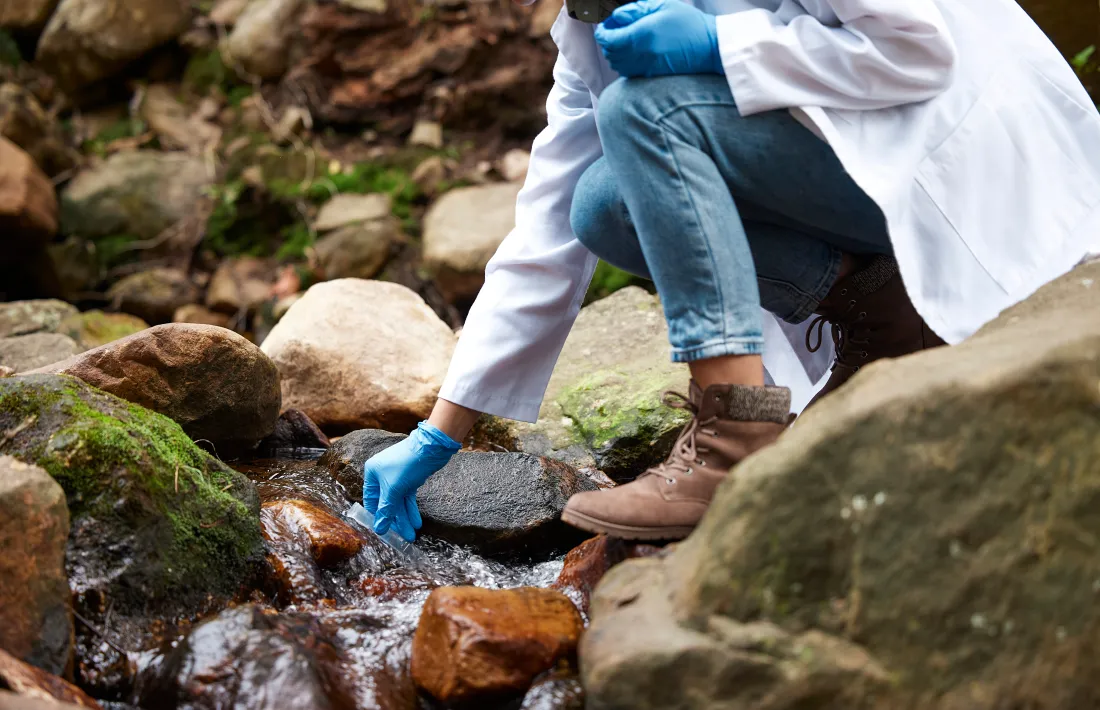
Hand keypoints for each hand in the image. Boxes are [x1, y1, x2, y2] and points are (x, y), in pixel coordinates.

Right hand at [363, 422, 460, 541]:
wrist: (431, 447)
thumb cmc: (408, 464)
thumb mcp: (394, 489)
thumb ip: (386, 509)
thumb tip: (379, 528)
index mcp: (372, 473)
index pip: (371, 501)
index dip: (377, 516)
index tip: (384, 532)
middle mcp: (382, 475)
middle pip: (387, 503)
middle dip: (396, 520)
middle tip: (403, 537)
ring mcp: (396, 477)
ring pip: (398, 502)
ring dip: (405, 518)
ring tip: (411, 535)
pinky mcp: (409, 479)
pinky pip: (407, 498)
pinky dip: (411, 509)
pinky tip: (416, 522)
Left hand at [594, 0, 721, 77]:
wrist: (710, 48)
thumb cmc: (689, 24)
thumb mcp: (663, 7)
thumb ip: (636, 10)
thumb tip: (616, 17)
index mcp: (642, 34)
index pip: (609, 38)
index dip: (602, 32)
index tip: (604, 27)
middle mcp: (641, 54)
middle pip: (610, 53)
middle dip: (608, 42)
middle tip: (614, 31)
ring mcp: (645, 67)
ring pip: (617, 65)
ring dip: (615, 53)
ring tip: (624, 42)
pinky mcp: (651, 76)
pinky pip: (628, 72)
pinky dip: (624, 63)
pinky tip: (633, 54)